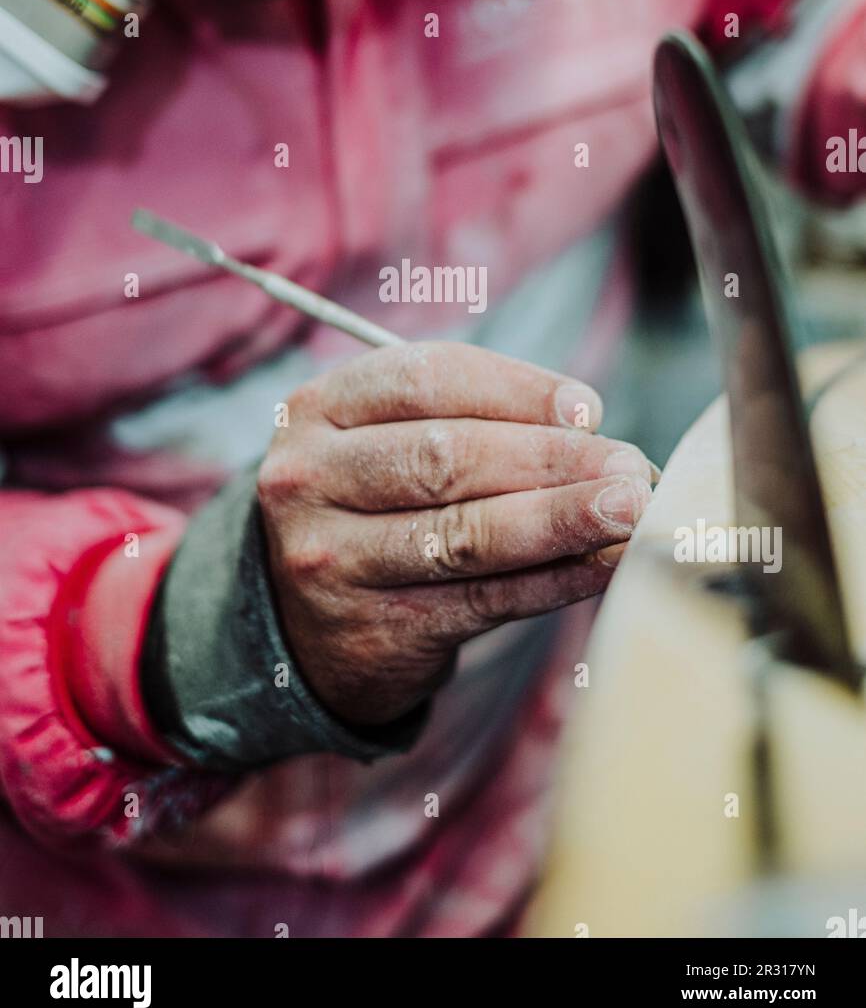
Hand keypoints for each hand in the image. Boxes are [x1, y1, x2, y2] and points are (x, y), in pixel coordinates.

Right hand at [258, 342, 650, 726]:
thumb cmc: (373, 504)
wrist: (303, 622)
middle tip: (630, 468)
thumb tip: (591, 429)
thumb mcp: (389, 440)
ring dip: (563, 520)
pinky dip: (554, 581)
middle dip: (553, 459)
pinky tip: (604, 564)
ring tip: (630, 511)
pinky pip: (483, 600)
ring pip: (466, 534)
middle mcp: (310, 479)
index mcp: (317, 408)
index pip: (427, 378)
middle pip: (447, 456)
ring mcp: (332, 559)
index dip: (518, 389)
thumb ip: (475, 421)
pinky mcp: (372, 629)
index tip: (589, 409)